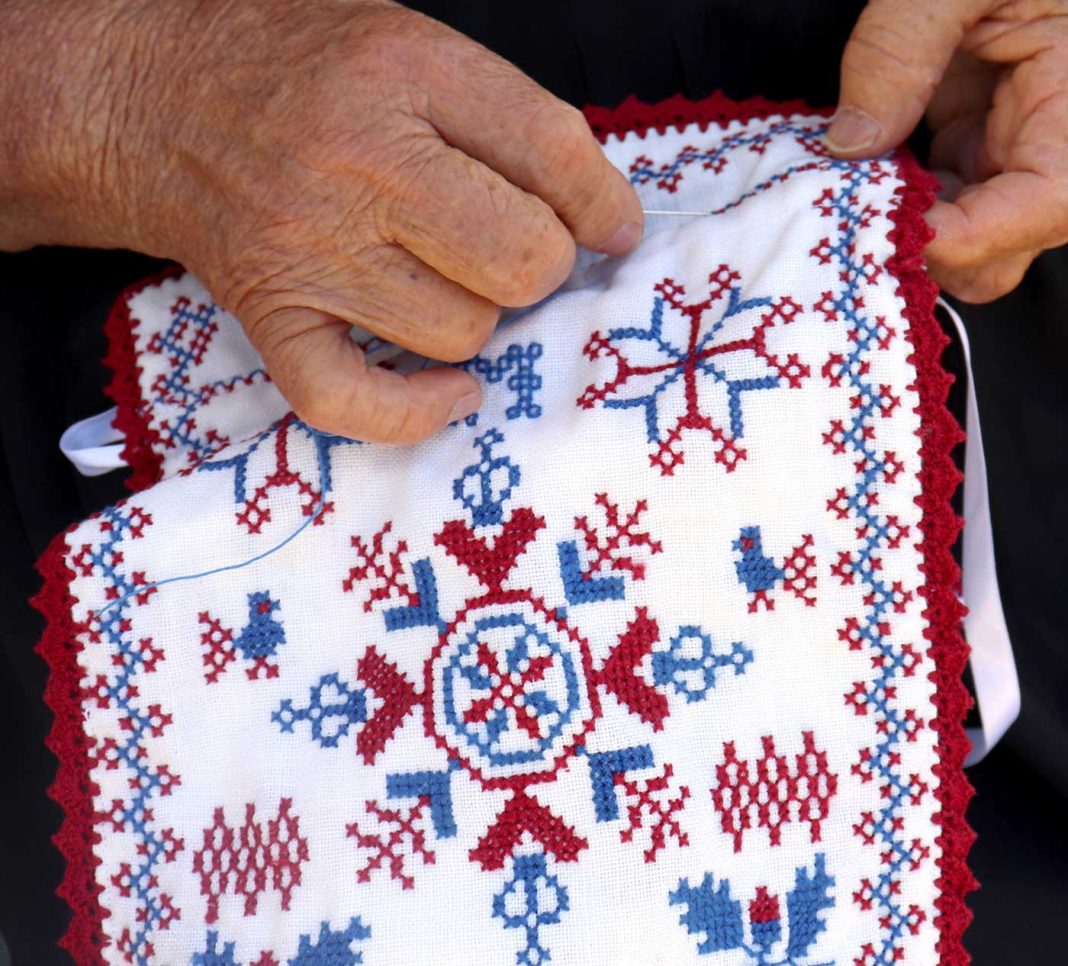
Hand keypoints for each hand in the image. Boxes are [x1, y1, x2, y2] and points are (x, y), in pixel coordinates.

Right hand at [0, 0, 641, 440]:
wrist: (155, 99)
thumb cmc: (297, 68)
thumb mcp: (408, 44)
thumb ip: (501, 115)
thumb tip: (599, 217)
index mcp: (404, 70)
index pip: (553, 152)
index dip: (605, 206)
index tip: (613, 231)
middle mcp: (359, 163)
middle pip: (521, 260)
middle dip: (540, 265)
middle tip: (513, 250)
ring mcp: (310, 249)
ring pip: (462, 332)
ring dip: (475, 317)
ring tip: (441, 280)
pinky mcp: (272, 315)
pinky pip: (356, 400)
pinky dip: (416, 412)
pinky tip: (453, 391)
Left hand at [826, 0, 1067, 301]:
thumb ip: (901, 48)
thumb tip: (850, 141)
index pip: (1028, 216)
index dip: (946, 237)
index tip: (869, 221)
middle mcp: (1057, 155)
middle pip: (988, 258)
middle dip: (915, 244)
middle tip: (844, 207)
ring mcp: (1014, 156)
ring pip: (956, 244)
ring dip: (895, 223)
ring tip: (841, 186)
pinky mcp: (978, 146)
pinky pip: (934, 206)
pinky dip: (889, 197)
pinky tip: (853, 167)